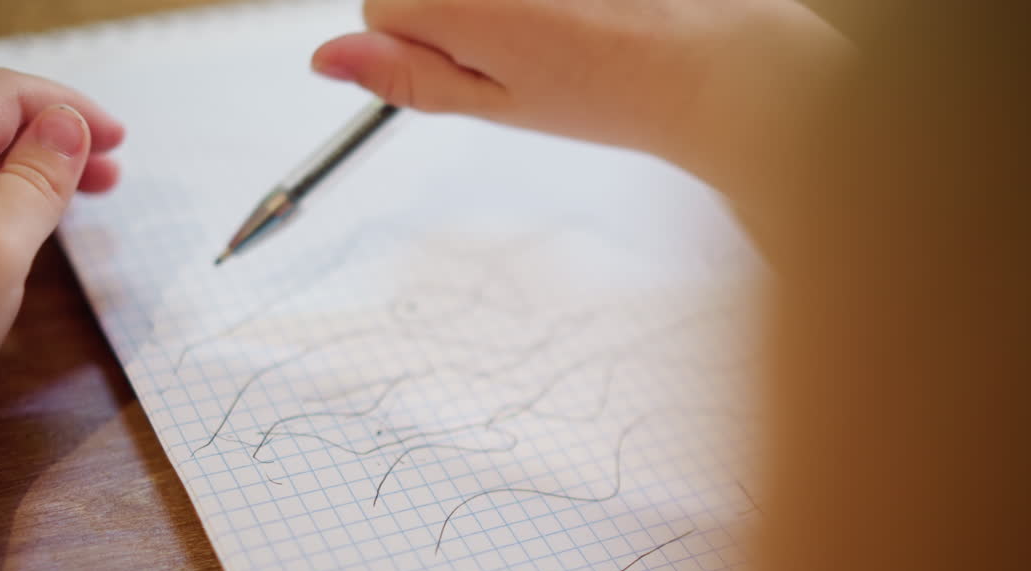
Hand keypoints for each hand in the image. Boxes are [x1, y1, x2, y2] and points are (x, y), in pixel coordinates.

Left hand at [0, 69, 123, 464]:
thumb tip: (68, 124)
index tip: (120, 141)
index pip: (2, 96)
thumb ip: (35, 178)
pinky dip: (21, 200)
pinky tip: (43, 224)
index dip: (67, 106)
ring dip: (44, 168)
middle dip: (59, 135)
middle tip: (114, 169)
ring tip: (92, 192)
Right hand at [312, 0, 849, 217]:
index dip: (420, 47)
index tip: (479, 66)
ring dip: (491, 1)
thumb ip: (406, 76)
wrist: (703, 60)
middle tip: (523, 46)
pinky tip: (570, 8)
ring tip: (555, 22)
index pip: (377, 5)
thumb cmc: (608, 91)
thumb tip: (326, 59)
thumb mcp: (495, 101)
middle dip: (452, 14)